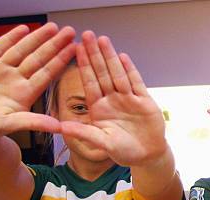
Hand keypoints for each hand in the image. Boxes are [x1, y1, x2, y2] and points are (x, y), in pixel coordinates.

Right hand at [0, 23, 75, 142]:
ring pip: (22, 49)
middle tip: (70, 31)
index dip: (60, 60)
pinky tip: (24, 29)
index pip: (47, 73)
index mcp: (25, 93)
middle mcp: (16, 79)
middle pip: (39, 58)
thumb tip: (58, 127)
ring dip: (37, 38)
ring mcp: (0, 70)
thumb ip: (33, 122)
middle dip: (54, 44)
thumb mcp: (11, 125)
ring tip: (53, 27)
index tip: (74, 49)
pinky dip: (11, 37)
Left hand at [60, 32, 168, 166]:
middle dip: (95, 54)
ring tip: (103, 39)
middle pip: (102, 73)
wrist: (148, 156)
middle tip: (87, 34)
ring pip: (117, 74)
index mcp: (99, 108)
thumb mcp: (102, 143)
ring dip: (110, 57)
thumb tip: (62, 127)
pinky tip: (123, 56)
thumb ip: (83, 133)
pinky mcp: (144, 101)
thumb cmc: (124, 151)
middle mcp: (112, 100)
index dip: (83, 65)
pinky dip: (130, 70)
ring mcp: (128, 98)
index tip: (76, 48)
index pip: (90, 82)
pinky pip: (136, 82)